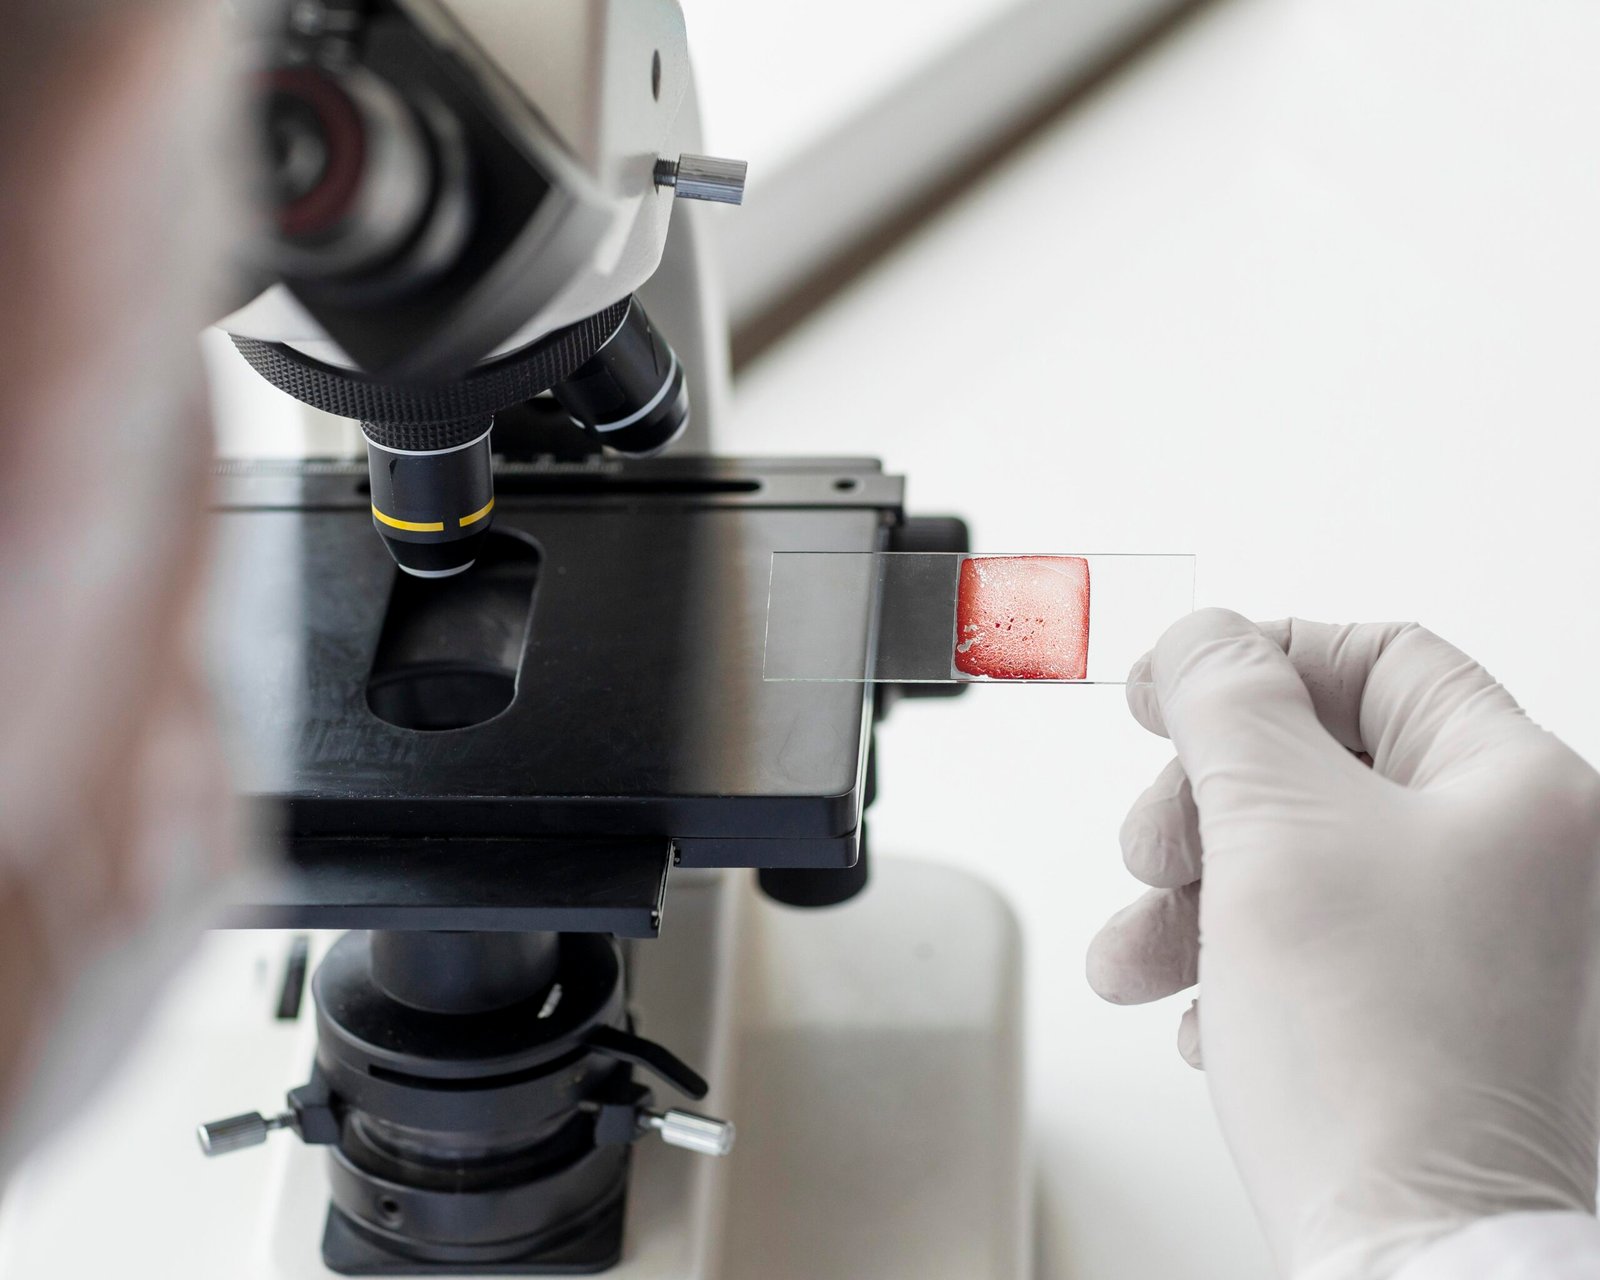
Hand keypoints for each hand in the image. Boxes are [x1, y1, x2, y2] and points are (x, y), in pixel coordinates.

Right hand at [1086, 610, 1599, 1278]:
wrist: (1421, 1262)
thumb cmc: (1377, 1061)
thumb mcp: (1274, 832)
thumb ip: (1227, 702)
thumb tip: (1201, 639)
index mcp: (1520, 788)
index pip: (1378, 656)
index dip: (1254, 659)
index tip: (1163, 689)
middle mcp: (1522, 862)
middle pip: (1326, 764)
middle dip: (1206, 802)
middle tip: (1152, 850)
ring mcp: (1485, 948)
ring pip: (1306, 864)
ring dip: (1198, 897)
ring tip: (1142, 959)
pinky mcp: (1440, 1021)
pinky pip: (1323, 947)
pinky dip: (1244, 964)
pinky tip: (1207, 1016)